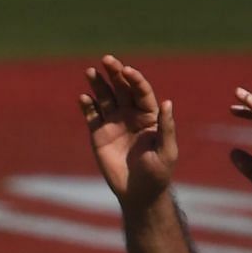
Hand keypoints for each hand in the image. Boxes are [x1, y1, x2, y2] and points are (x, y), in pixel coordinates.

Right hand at [80, 55, 176, 212]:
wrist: (138, 192)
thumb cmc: (157, 172)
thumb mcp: (166, 151)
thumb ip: (166, 127)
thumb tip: (168, 102)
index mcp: (149, 115)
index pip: (141, 91)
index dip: (134, 79)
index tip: (127, 70)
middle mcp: (130, 114)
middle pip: (122, 88)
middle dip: (115, 73)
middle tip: (107, 59)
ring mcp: (113, 123)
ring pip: (105, 98)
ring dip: (98, 84)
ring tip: (90, 71)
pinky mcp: (98, 134)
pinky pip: (91, 115)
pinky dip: (87, 105)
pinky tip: (83, 97)